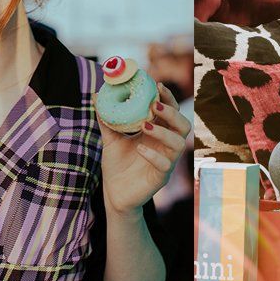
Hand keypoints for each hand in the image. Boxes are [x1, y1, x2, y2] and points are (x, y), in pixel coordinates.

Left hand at [97, 82, 190, 214]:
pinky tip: (139, 149)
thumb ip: (106, 119)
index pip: (171, 112)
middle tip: (154, 105)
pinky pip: (164, 165)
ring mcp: (166, 162)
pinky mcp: (161, 177)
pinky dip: (153, 155)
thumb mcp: (110, 139)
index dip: (168, 98)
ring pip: (178, 144)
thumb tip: (96, 95)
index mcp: (158, 133)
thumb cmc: (117, 165)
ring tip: (145, 126)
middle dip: (172, 113)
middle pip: (183, 125)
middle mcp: (166, 146)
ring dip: (163, 132)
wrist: (114, 194)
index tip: (157, 85)